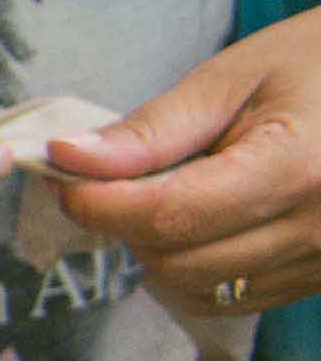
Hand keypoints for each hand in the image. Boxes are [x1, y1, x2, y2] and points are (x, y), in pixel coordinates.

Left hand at [44, 14, 320, 329]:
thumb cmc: (319, 63)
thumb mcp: (234, 77)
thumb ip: (152, 129)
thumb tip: (67, 159)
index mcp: (298, 169)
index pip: (168, 216)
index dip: (99, 204)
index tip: (66, 178)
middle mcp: (319, 229)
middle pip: (177, 264)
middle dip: (128, 227)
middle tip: (120, 180)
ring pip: (201, 292)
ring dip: (162, 253)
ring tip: (174, 194)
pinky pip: (237, 297)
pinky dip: (200, 270)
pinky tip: (208, 221)